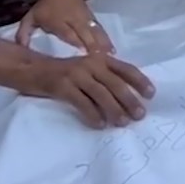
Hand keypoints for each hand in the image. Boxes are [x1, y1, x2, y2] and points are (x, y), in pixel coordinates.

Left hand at [17, 0, 113, 53]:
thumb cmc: (45, 6)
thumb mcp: (30, 17)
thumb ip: (24, 33)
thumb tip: (20, 50)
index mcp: (58, 22)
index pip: (69, 34)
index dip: (76, 43)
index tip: (83, 56)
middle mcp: (74, 21)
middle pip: (86, 35)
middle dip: (93, 48)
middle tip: (99, 64)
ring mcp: (85, 19)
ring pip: (96, 33)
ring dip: (103, 46)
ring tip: (110, 60)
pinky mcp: (92, 18)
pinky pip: (101, 30)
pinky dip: (107, 40)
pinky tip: (112, 51)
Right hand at [23, 53, 154, 128]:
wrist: (33, 69)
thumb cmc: (65, 73)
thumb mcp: (87, 69)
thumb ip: (105, 77)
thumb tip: (128, 98)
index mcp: (100, 59)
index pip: (125, 69)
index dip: (140, 81)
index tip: (151, 94)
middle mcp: (90, 64)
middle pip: (116, 83)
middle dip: (130, 100)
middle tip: (140, 115)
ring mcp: (76, 74)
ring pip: (101, 93)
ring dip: (114, 109)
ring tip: (122, 122)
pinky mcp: (62, 86)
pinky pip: (82, 102)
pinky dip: (92, 114)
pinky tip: (100, 124)